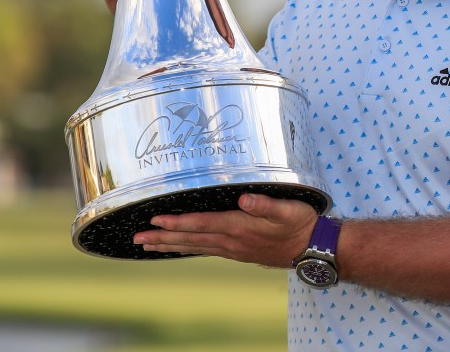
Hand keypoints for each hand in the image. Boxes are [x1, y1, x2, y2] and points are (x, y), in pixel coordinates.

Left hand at [133, 193, 317, 266]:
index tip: (155, 220)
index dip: (177, 222)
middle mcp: (231, 241)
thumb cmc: (299, 224)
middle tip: (137, 238)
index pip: (201, 224)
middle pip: (190, 239)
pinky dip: (187, 247)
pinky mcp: (237, 251)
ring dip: (170, 245)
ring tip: (149, 245)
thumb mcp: (287, 209)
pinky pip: (205, 250)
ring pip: (194, 246)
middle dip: (163, 237)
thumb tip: (245, 199)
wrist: (311, 247)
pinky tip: (181, 246)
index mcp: (238, 228)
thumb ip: (265, 204)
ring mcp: (233, 249)